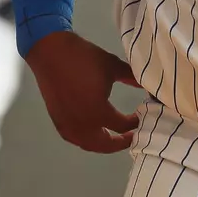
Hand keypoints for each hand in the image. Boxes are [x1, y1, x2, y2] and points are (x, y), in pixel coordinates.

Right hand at [25, 31, 139, 152]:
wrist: (51, 51)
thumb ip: (131, 78)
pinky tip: (94, 132)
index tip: (142, 116)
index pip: (121, 126)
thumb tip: (146, 85)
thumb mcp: (112, 66)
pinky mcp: (57, 120)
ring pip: (89, 144)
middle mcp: (82, 125)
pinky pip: (75, 139)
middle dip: (121, 142)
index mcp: (98, 112)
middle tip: (133, 134)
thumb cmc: (83, 58)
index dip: (134, 123)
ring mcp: (68, 125)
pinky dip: (87, 139)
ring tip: (115, 134)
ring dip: (104, 143)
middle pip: (106, 145)